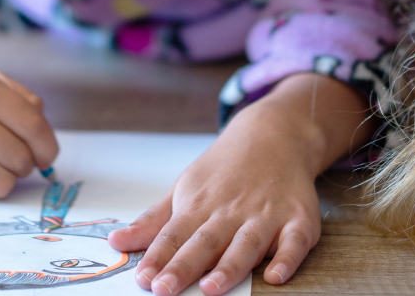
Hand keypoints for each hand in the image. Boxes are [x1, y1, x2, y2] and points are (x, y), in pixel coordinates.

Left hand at [108, 73, 371, 295]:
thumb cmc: (224, 170)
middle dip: (184, 266)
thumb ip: (153, 221)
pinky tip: (275, 276)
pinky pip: (295, 241)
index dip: (158, 258)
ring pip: (247, 243)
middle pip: (205, 242)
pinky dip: (287, 258)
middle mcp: (231, 210)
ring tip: (212, 288)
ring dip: (230, 266)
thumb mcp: (184, 188)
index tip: (143, 280)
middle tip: (165, 289)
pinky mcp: (299, 218)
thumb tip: (115, 242)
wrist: (273, 134)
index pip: (174, 235)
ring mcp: (266, 214)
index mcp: (200, 205)